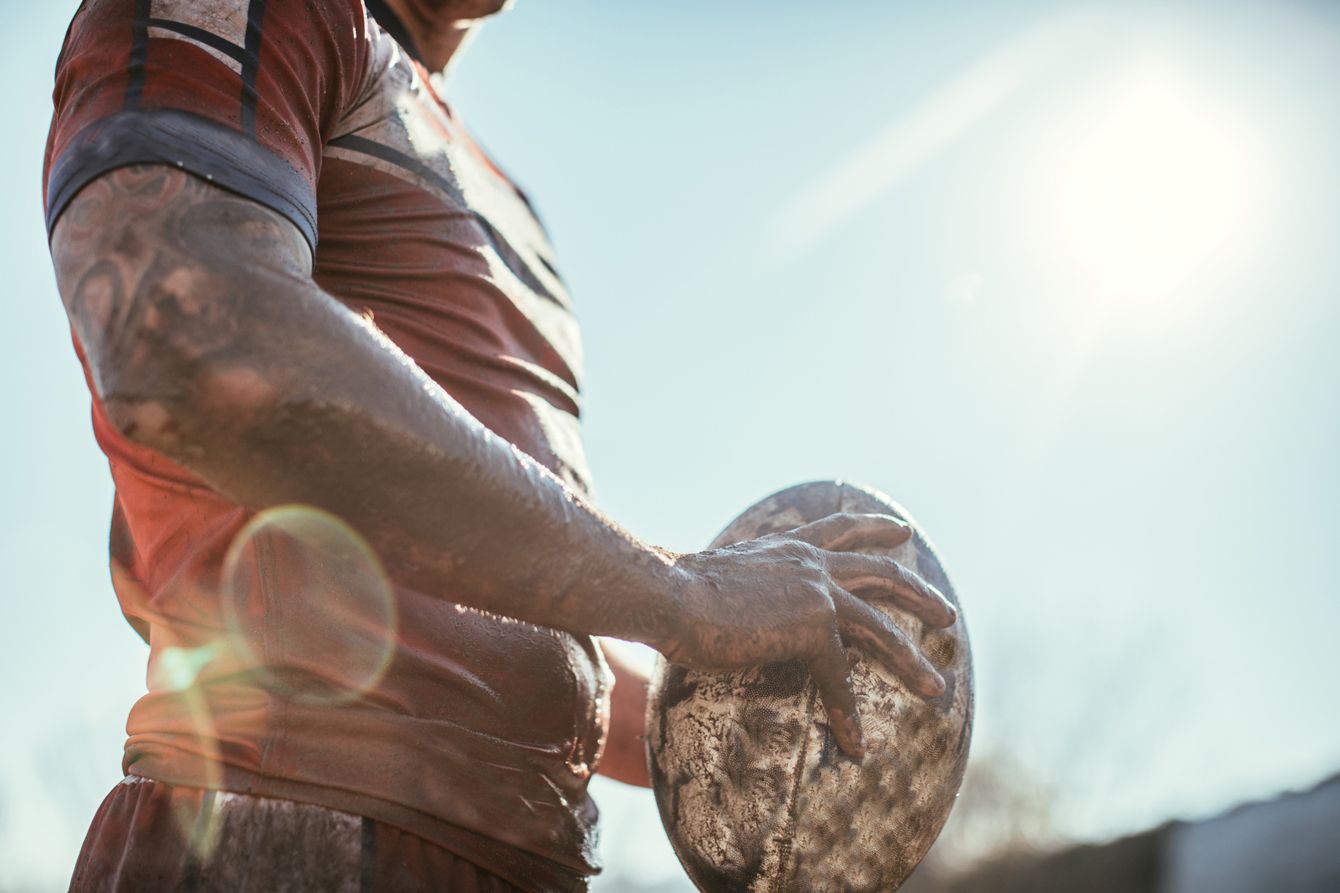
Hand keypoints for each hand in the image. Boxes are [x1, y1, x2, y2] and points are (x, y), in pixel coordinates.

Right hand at [660, 513, 956, 759]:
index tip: (901, 533)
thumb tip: (726, 608)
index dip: (874, 529)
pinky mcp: (813, 628)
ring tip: (937, 687)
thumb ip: (739, 589)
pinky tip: (857, 745)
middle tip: (945, 612)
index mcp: (787, 547)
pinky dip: (849, 715)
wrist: (669, 594)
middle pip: (879, 572)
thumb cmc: (673, 592)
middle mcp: (809, 562)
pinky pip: (841, 679)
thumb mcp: (716, 580)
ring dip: (912, 660)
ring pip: (881, 629)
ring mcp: (816, 592)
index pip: (840, 530)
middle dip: (916, 593)